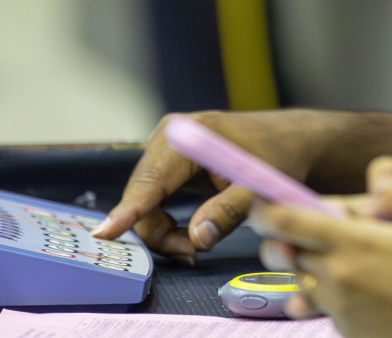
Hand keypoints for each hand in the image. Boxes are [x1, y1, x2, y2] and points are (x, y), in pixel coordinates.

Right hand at [93, 110, 329, 258]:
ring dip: (164, 230)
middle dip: (161, 233)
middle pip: (142, 198)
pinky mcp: (167, 162)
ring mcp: (163, 148)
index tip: (104, 234)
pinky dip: (166, 221)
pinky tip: (190, 233)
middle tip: (194, 254)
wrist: (287, 139)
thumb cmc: (276, 157)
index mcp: (185, 137)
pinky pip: (153, 199)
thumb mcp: (259, 187)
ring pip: (145, 203)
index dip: (128, 213)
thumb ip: (228, 212)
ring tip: (198, 245)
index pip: (150, 182)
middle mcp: (166, 137)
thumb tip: (196, 238)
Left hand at [253, 157, 391, 337]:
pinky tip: (358, 284)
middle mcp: (337, 278)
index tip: (263, 203)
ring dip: (310, 263)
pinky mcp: (347, 330)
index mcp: (355, 244)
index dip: (267, 209)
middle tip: (311, 226)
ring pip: (301, 279)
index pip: (288, 223)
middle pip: (285, 252)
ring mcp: (340, 309)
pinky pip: (320, 305)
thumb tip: (374, 178)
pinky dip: (326, 291)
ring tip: (348, 255)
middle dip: (288, 236)